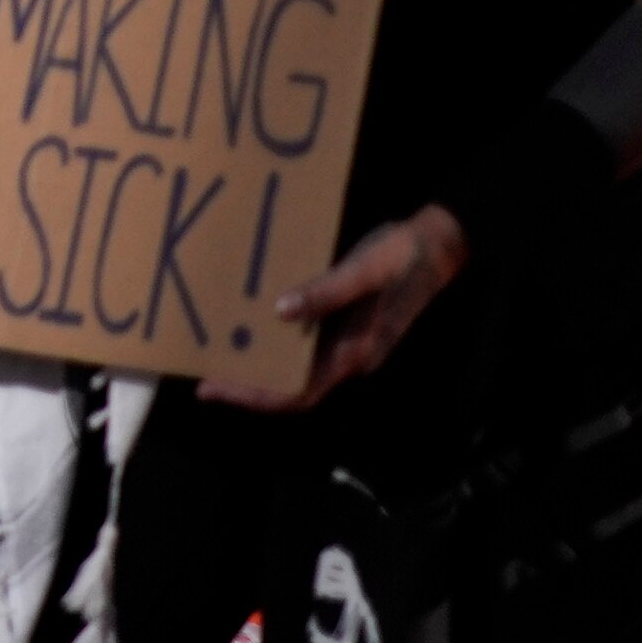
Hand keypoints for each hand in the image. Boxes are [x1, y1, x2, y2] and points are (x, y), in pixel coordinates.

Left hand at [198, 205, 467, 412]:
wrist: (439, 245)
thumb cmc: (403, 256)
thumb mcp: (366, 269)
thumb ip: (328, 291)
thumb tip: (280, 311)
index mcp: (355, 352)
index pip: (299, 393)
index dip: (256, 397)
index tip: (212, 388)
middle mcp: (349, 355)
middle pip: (293, 385)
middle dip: (249, 383)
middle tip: (202, 370)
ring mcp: (347, 342)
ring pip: (297, 365)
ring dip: (260, 362)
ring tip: (216, 348)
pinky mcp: (345, 324)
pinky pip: (304, 342)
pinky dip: (275, 338)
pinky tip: (249, 319)